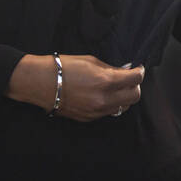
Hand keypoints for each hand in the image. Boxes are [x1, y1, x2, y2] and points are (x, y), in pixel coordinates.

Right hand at [7, 54, 143, 121]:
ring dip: (124, 97)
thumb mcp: (92, 61)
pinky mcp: (89, 119)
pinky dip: (110, 104)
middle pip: (135, 97)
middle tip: (130, 79)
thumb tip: (124, 72)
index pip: (135, 79)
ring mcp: (96, 111)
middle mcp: (104, 99)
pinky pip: (108, 112)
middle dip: (135, 86)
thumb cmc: (64, 67)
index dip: (140, 72)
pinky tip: (103, 95)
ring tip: (116, 87)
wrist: (41, 83)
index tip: (138, 69)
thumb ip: (111, 69)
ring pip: (123, 107)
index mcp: (105, 81)